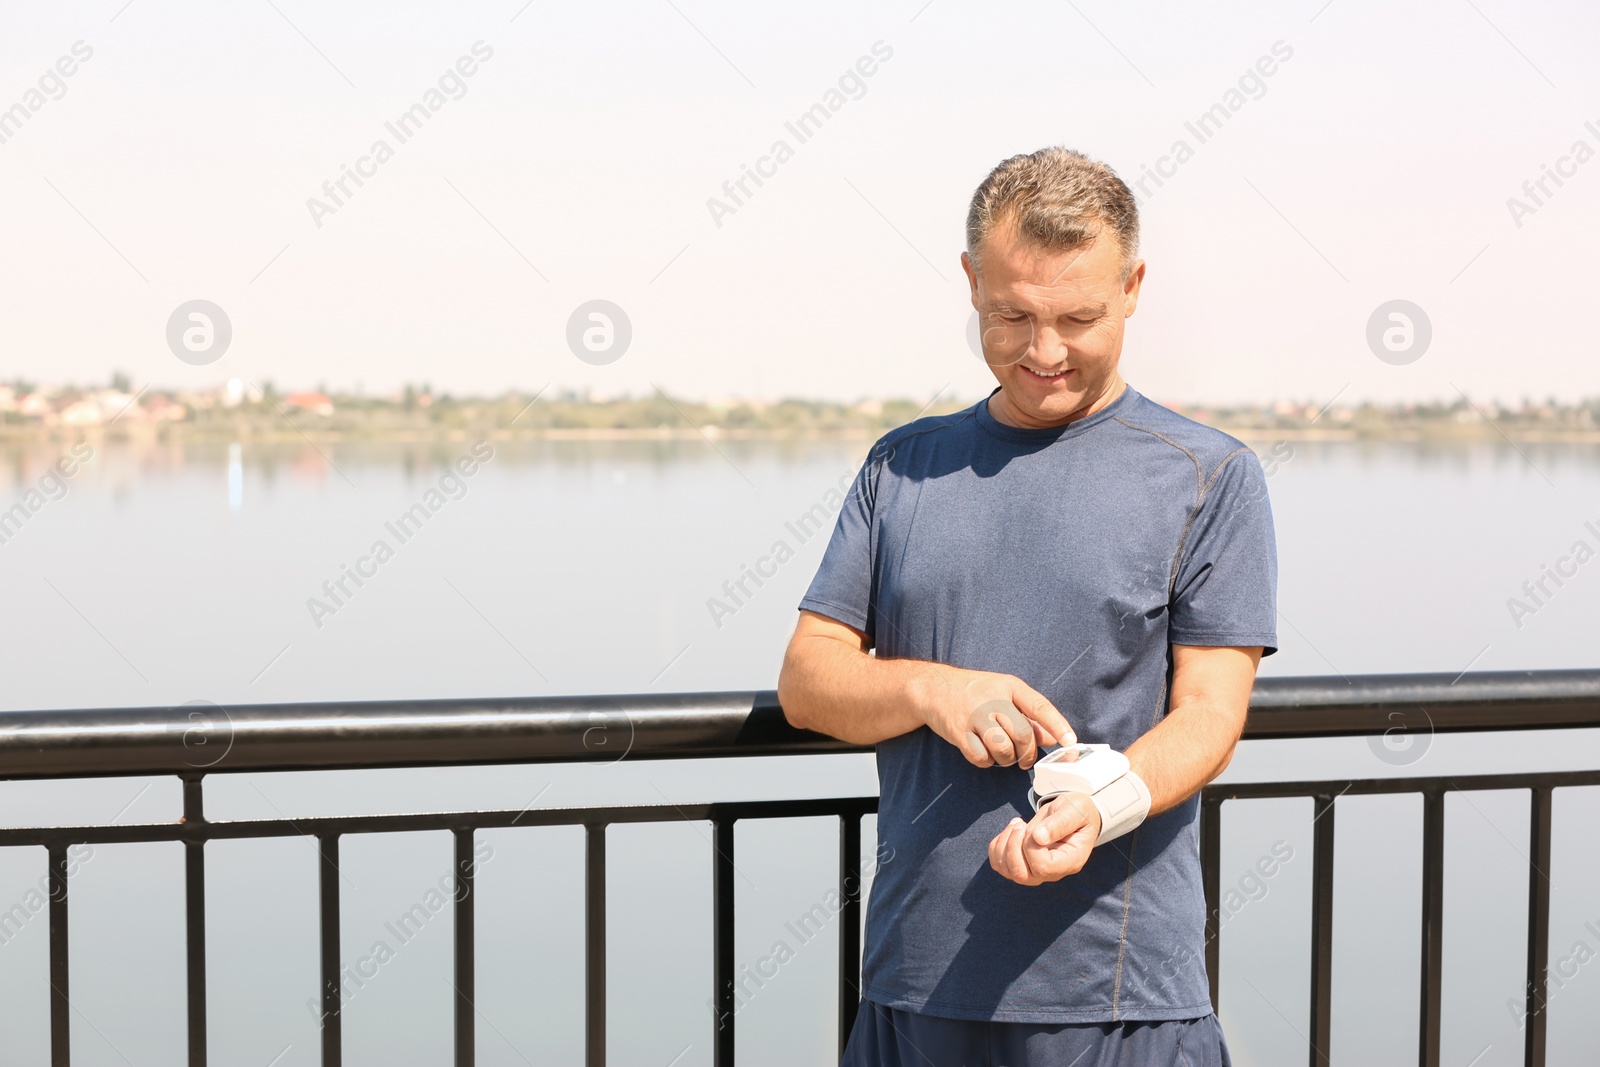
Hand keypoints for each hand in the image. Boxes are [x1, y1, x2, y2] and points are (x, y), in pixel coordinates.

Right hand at [910, 663, 1074, 768]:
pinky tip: (984, 753)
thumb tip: (1053, 738)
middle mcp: (992, 699)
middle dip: (1027, 752)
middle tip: (1024, 758)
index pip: (1039, 707)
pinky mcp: (958, 732)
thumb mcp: (1005, 694)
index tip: (1070, 742)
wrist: (934, 688)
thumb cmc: (977, 693)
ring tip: (1004, 754)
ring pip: (1003, 749)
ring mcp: (973, 716)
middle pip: (1022, 734)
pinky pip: (980, 757)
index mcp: (1009, 686)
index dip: (1057, 725)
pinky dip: (987, 762)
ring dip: (1007, 759)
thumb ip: (1029, 715)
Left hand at [987, 792, 1100, 884]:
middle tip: (1021, 824)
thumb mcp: (1075, 811)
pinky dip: (997, 846)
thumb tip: (1038, 837)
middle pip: (1021, 875)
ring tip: (1017, 824)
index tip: (1034, 828)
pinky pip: (999, 864)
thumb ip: (1060, 823)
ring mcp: (1036, 871)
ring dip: (1004, 843)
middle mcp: (1052, 872)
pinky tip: (1011, 830)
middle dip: (1013, 846)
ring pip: (1007, 870)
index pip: (1043, 868)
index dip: (1031, 847)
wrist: (1072, 813)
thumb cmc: (1077, 812)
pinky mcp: (1022, 864)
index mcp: (1070, 861)